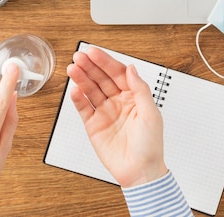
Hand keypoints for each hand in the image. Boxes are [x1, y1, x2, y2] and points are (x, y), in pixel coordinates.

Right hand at [67, 47, 167, 187]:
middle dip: (90, 66)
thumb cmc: (150, 145)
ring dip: (82, 78)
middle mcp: (118, 101)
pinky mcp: (94, 125)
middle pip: (102, 78)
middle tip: (79, 56)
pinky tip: (74, 89)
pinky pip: (84, 108)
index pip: (117, 73)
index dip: (106, 61)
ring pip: (91, 90)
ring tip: (73, 68)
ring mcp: (105, 112)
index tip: (94, 52)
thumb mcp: (151, 113)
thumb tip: (131, 68)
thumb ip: (140, 89)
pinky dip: (78, 98)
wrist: (140, 171)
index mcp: (134, 96)